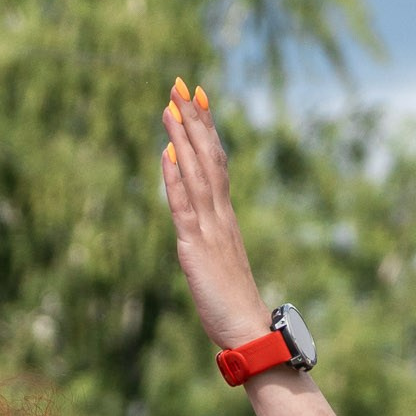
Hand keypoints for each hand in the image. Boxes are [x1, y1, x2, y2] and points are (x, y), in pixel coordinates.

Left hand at [159, 80, 273, 354]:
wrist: (248, 331)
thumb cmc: (234, 307)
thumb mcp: (220, 268)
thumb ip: (211, 246)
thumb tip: (200, 235)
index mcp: (226, 220)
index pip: (217, 165)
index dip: (208, 131)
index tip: (200, 99)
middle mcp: (220, 217)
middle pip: (208, 158)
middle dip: (194, 120)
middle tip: (182, 84)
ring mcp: (210, 229)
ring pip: (196, 173)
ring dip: (183, 137)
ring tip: (170, 105)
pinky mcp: (195, 247)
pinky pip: (184, 205)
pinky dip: (175, 177)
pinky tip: (167, 152)